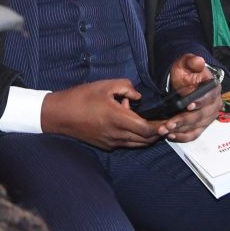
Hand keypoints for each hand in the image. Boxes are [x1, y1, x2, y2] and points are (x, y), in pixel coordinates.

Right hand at [41, 78, 162, 149]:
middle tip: (166, 122)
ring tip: (148, 121)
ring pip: (137, 144)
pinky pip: (126, 143)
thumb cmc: (80, 97)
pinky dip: (134, 136)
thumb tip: (138, 97)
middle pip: (146, 139)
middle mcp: (117, 135)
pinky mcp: (106, 145)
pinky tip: (128, 122)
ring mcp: (111, 142)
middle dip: (158, 132)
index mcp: (118, 119)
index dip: (161, 127)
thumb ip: (125, 87)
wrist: (59, 115)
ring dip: (147, 135)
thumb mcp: (104, 85)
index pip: (148, 129)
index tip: (171, 121)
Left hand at [161, 54, 221, 142]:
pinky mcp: (201, 125)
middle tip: (168, 123)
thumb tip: (199, 61)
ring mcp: (208, 117)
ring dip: (180, 130)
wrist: (185, 80)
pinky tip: (171, 136)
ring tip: (165, 130)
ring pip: (196, 127)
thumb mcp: (187, 62)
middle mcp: (214, 105)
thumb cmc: (187, 71)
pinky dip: (183, 137)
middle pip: (201, 116)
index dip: (199, 102)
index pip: (208, 97)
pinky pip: (194, 134)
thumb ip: (192, 62)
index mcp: (213, 89)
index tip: (188, 105)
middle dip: (183, 120)